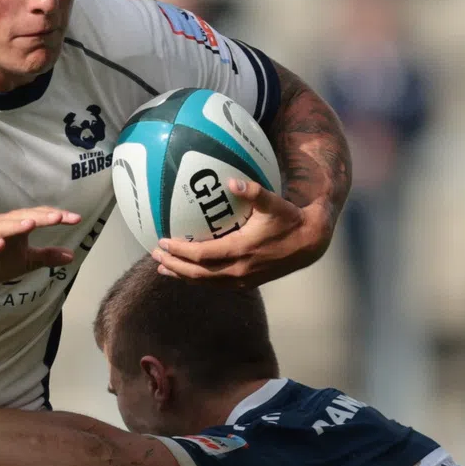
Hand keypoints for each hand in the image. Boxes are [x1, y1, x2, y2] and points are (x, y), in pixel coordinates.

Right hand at [0, 207, 81, 291]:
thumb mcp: (24, 261)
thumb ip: (46, 256)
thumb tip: (71, 255)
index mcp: (13, 225)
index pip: (37, 216)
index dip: (56, 216)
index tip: (76, 219)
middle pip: (22, 217)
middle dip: (42, 216)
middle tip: (61, 217)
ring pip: (1, 227)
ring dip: (15, 225)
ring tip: (32, 224)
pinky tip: (0, 244)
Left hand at [151, 179, 330, 281]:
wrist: (309, 243)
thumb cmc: (289, 219)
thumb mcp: (273, 203)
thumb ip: (253, 191)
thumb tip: (232, 180)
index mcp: (241, 251)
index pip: (201, 256)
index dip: (180, 251)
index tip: (163, 242)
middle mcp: (239, 270)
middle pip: (198, 274)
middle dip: (174, 266)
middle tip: (155, 255)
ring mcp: (243, 279)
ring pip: (206, 283)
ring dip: (183, 276)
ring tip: (163, 268)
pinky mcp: (248, 282)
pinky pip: (216, 284)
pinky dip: (198, 280)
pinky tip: (188, 273)